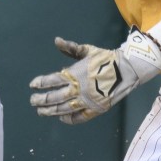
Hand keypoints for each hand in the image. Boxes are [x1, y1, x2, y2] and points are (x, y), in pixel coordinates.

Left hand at [29, 31, 160, 124]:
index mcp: (74, 74)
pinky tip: (61, 118)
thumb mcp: (87, 50)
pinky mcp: (95, 109)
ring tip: (41, 111)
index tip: (32, 85)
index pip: (52, 80)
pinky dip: (69, 119)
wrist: (127, 70)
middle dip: (41, 100)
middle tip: (33, 101)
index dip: (40, 83)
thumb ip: (70, 48)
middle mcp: (78, 89)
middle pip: (54, 97)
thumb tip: (56, 40)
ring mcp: (86, 101)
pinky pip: (79, 118)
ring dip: (50, 111)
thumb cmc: (106, 59)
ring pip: (63, 109)